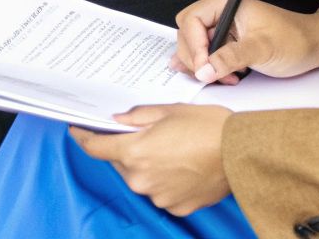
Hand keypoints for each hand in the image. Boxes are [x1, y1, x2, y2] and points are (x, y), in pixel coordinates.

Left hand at [70, 104, 231, 215]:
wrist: (242, 152)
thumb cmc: (208, 126)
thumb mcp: (168, 111)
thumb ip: (136, 117)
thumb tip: (117, 121)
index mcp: (134, 153)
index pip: (95, 148)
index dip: (83, 136)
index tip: (76, 130)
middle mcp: (141, 180)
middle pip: (121, 162)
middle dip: (127, 147)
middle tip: (147, 133)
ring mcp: (158, 196)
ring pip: (141, 178)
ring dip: (148, 164)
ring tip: (174, 149)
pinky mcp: (177, 207)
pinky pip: (161, 191)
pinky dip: (166, 179)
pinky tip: (184, 165)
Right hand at [173, 0, 318, 83]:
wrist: (313, 47)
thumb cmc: (294, 40)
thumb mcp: (262, 49)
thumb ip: (231, 57)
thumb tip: (204, 69)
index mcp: (225, 3)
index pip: (191, 21)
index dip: (193, 45)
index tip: (203, 66)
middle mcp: (220, 12)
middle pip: (187, 34)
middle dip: (195, 58)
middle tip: (210, 76)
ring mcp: (222, 27)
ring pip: (193, 47)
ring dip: (202, 66)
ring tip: (223, 78)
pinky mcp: (225, 42)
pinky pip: (204, 55)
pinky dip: (207, 68)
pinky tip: (219, 77)